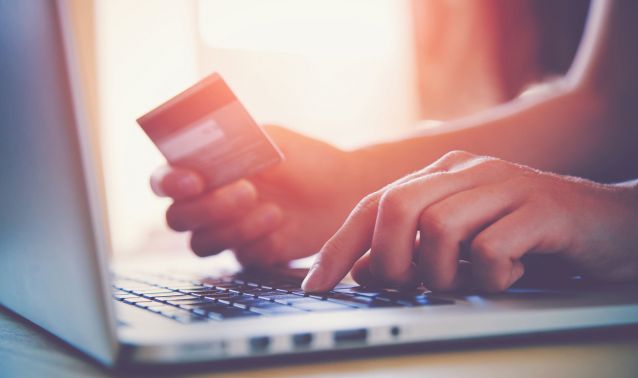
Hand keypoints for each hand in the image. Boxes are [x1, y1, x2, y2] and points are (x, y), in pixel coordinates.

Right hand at [150, 126, 368, 265]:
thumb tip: (207, 142)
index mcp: (204, 171)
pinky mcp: (251, 254)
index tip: (193, 181)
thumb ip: (237, 140)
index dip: (169, 183)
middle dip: (207, 208)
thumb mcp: (270, 139)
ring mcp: (227, 232)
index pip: (165, 181)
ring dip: (233, 228)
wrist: (341, 189)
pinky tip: (281, 225)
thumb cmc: (303, 159)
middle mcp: (208, 205)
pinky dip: (257, 242)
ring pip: (201, 244)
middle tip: (248, 191)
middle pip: (177, 218)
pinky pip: (239, 257)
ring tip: (273, 210)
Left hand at [302, 150, 637, 292]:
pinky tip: (510, 276)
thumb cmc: (528, 235)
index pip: (374, 205)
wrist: (611, 223)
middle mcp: (468, 171)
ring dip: (442, 272)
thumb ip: (413, 248)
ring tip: (467, 280)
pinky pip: (490, 250)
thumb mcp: (462, 242)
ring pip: (438, 227)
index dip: (340, 247)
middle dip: (388, 259)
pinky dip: (490, 277)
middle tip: (405, 286)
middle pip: (396, 206)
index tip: (315, 285)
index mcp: (442, 175)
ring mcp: (505, 185)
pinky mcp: (541, 209)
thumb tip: (362, 269)